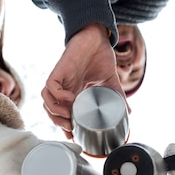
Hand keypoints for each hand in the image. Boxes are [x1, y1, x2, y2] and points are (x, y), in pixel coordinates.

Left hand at [42, 23, 126, 138]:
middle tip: (72, 129)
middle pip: (51, 112)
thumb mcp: (111, 82)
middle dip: (59, 124)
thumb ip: (117, 97)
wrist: (97, 38)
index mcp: (74, 93)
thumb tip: (128, 112)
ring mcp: (60, 80)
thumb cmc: (101, 57)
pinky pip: (49, 87)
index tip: (74, 137)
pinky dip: (57, 96)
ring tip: (70, 117)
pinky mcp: (59, 71)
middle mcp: (65, 89)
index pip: (63, 115)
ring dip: (56, 113)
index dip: (65, 127)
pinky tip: (70, 98)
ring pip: (47, 102)